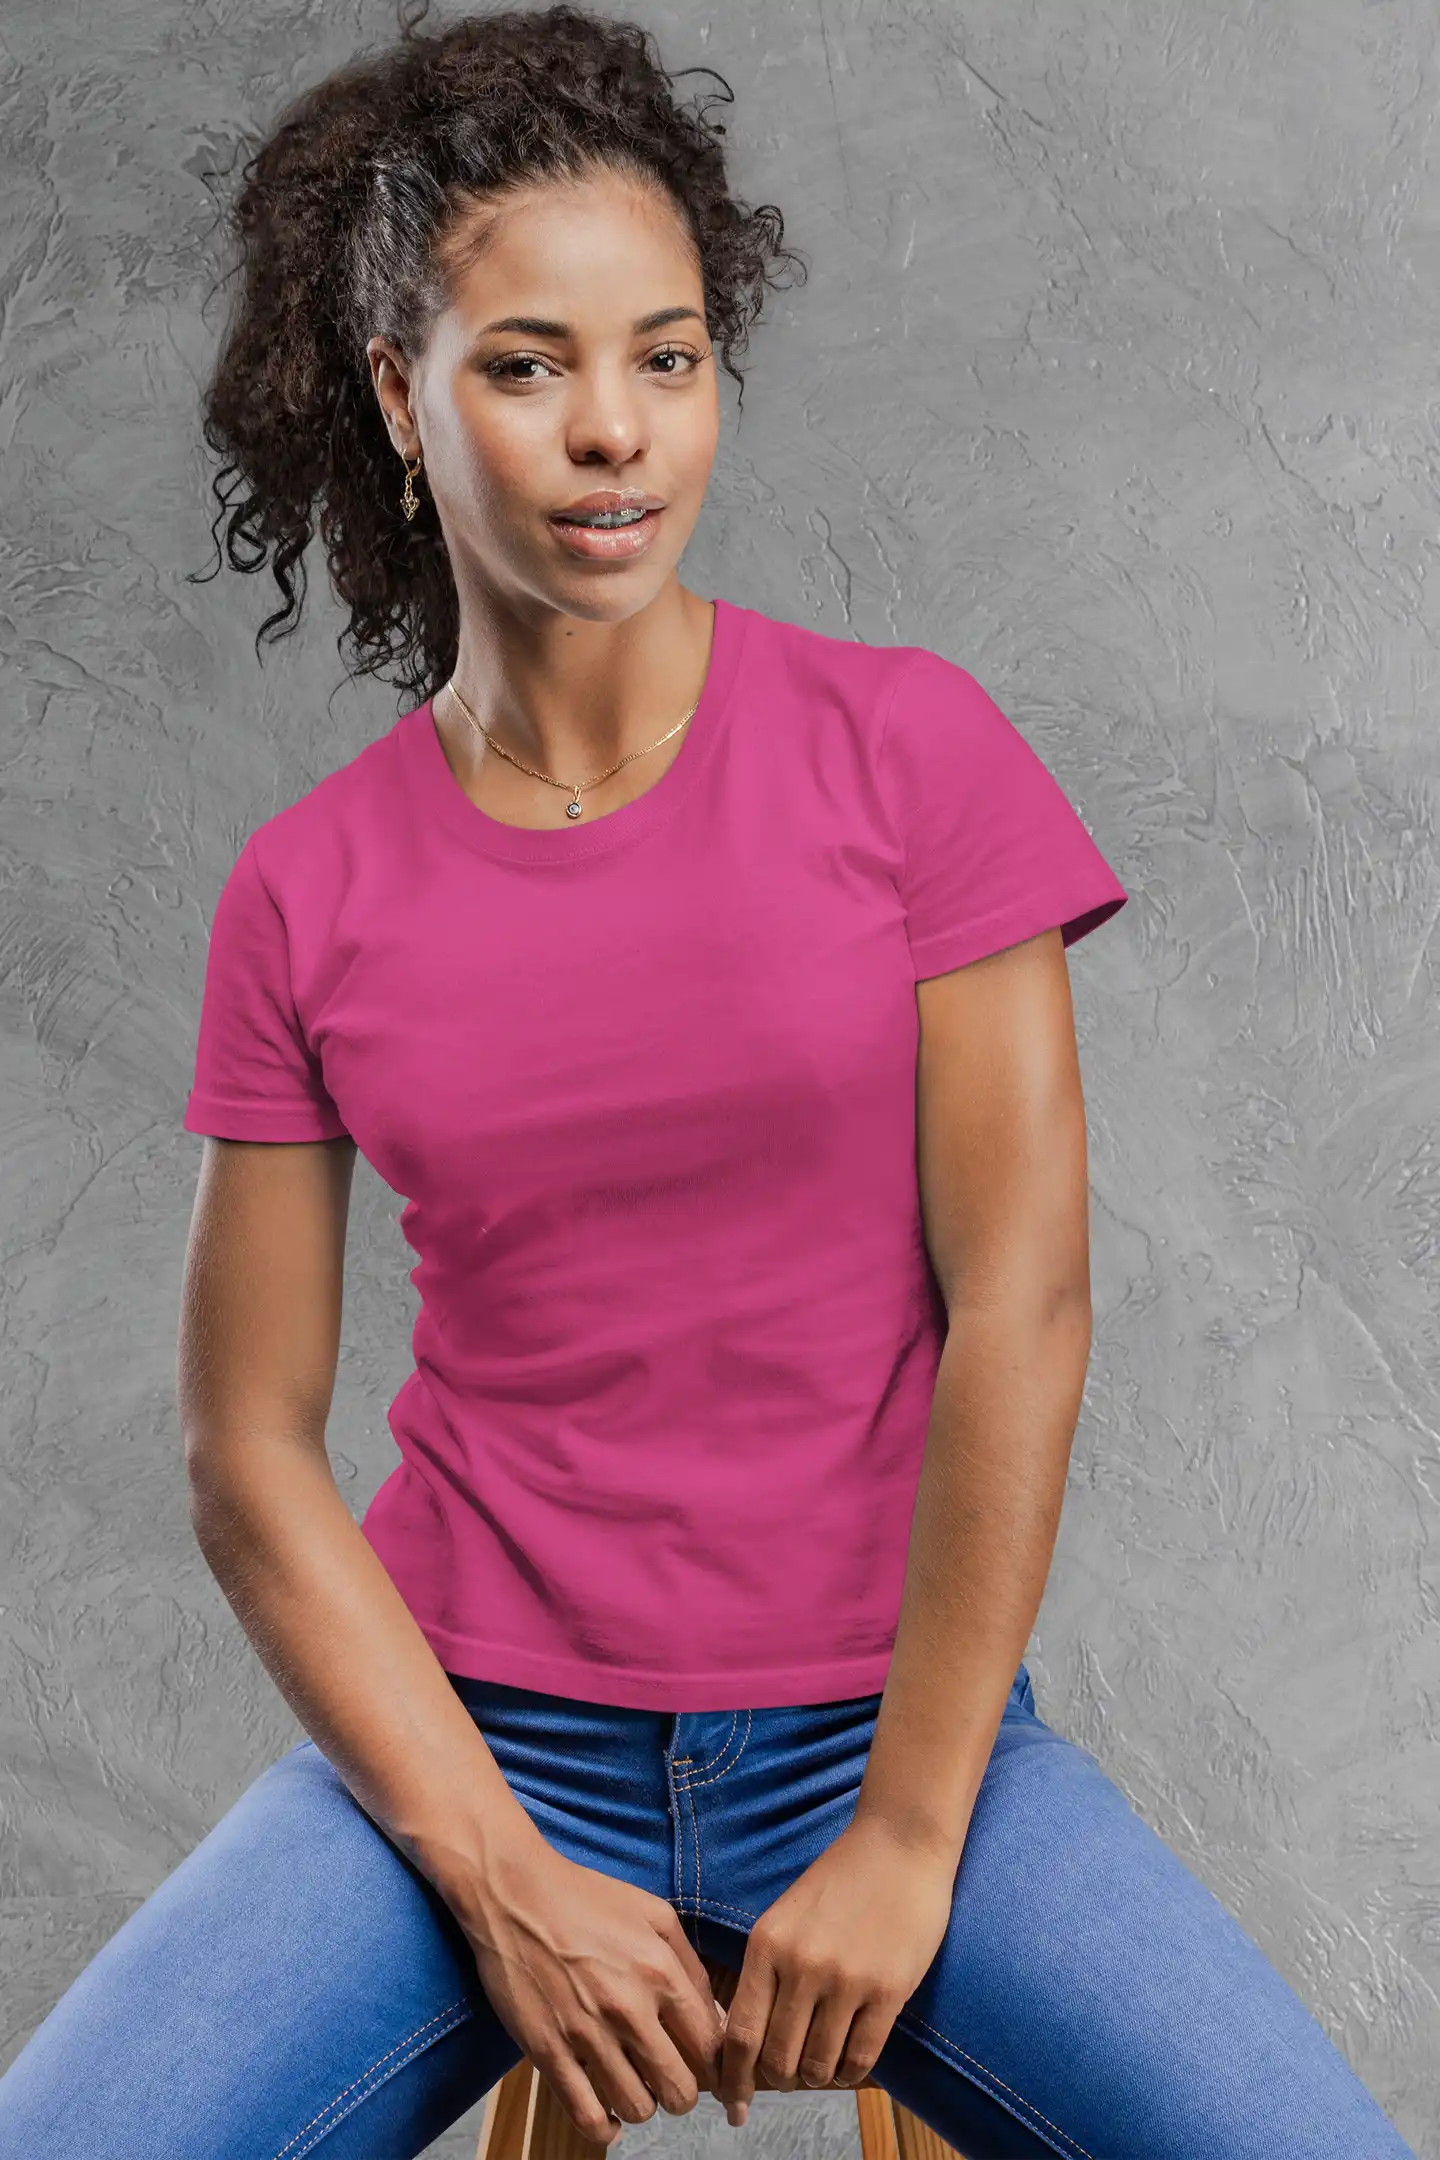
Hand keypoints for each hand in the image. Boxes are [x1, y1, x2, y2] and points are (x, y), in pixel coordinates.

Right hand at [454, 1825, 728, 2146]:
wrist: (515, 1893)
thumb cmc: (587, 1898)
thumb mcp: (655, 1913)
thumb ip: (691, 1967)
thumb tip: (716, 2018)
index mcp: (660, 1972)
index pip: (710, 2049)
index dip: (715, 2067)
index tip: (703, 2067)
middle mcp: (628, 2008)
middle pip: (680, 2091)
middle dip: (681, 2091)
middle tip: (668, 2078)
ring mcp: (586, 2034)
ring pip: (638, 2109)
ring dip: (643, 2103)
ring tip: (634, 2083)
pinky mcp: (547, 2052)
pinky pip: (588, 2117)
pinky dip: (605, 2127)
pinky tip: (608, 2113)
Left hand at [715, 1814, 959, 2124]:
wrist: (898, 1843)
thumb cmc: (840, 1880)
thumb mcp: (785, 1916)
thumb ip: (766, 1970)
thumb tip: (747, 2039)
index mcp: (767, 1943)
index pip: (739, 2034)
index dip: (732, 2079)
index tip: (732, 2104)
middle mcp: (801, 1965)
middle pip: (776, 2059)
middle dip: (777, 2081)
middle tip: (785, 2079)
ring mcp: (846, 1979)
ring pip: (817, 2066)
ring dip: (815, 2078)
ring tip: (819, 2068)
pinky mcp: (888, 1990)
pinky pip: (860, 2058)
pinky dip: (849, 2075)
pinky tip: (847, 2064)